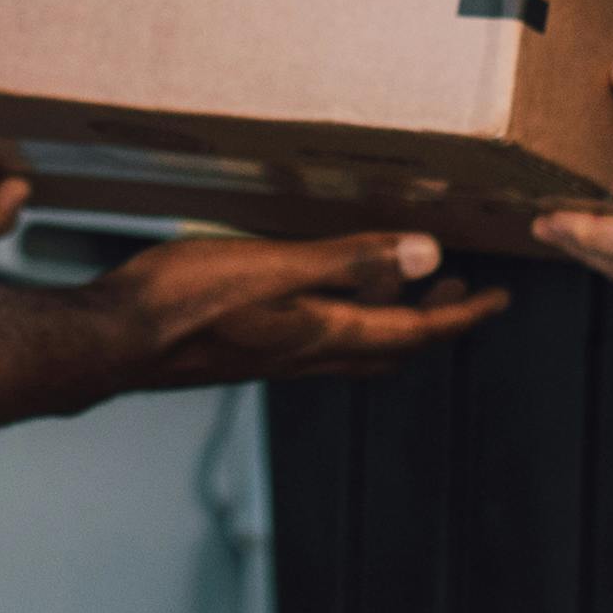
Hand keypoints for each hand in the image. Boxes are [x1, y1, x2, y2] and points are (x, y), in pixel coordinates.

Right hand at [91, 227, 502, 385]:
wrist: (112, 343)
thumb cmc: (182, 304)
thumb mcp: (272, 270)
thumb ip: (347, 261)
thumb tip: (426, 258)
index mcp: (324, 334)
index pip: (415, 331)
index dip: (463, 315)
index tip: (501, 298)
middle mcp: (307, 353)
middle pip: (392, 342)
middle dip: (435, 318)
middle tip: (464, 289)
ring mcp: (275, 354)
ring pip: (356, 341)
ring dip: (393, 315)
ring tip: (408, 280)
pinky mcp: (247, 347)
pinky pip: (319, 337)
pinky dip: (348, 313)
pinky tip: (326, 291)